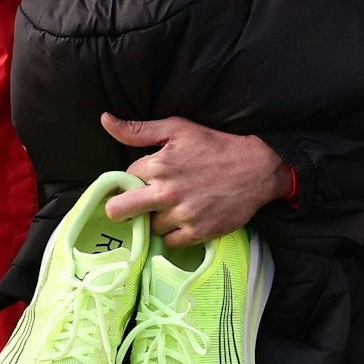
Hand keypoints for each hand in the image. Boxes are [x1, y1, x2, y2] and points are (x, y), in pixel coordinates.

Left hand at [100, 113, 292, 246]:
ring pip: (148, 227)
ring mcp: (182, 215)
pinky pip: (169, 242)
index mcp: (157, 165)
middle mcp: (166, 192)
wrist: (257, 168)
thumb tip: (105, 120)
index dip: (131, 180)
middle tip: (133, 206)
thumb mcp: (176, 128)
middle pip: (119, 211)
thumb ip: (137, 130)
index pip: (124, 179)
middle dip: (120, 209)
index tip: (140, 181)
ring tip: (171, 207)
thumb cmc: (215, 145)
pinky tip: (182, 220)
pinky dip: (173, 234)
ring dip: (155, 219)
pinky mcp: (198, 233)